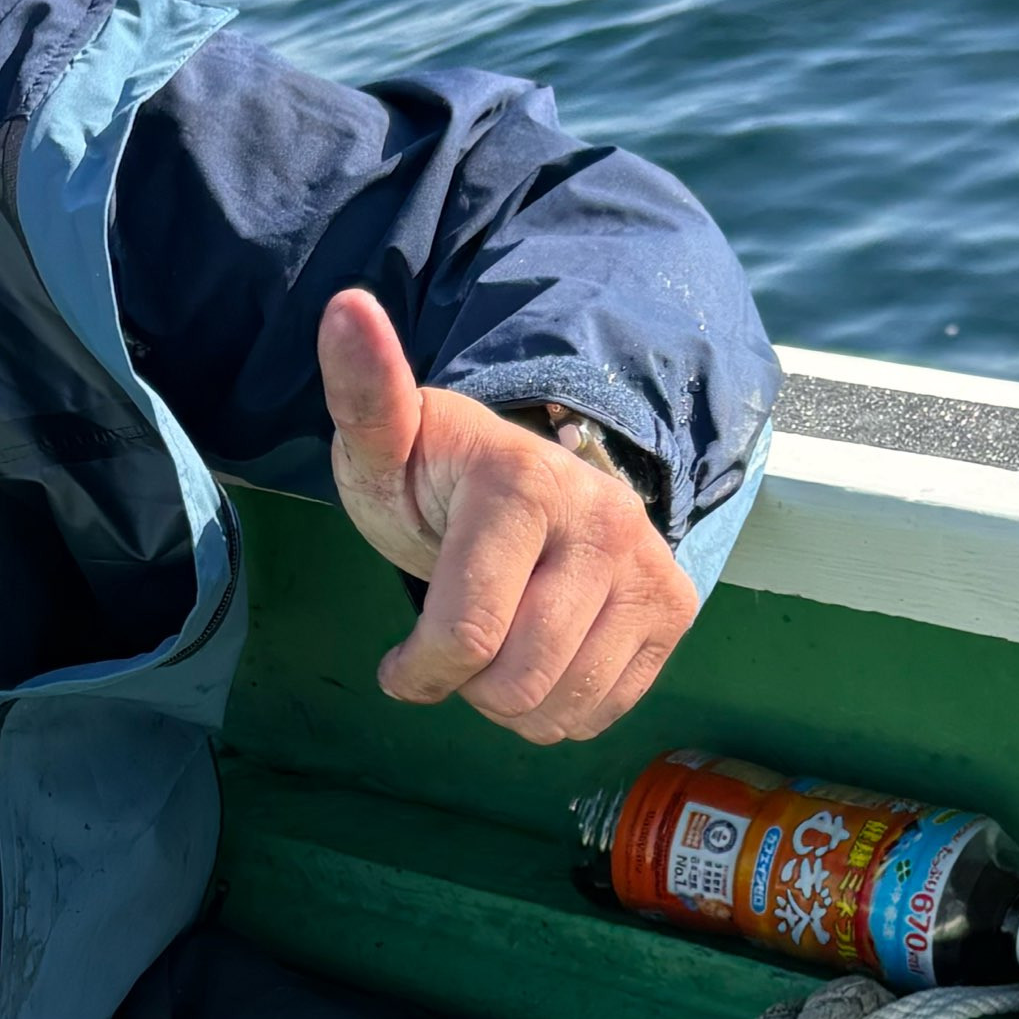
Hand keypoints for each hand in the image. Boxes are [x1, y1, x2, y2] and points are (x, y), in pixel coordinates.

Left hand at [317, 292, 699, 742]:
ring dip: (511, 702)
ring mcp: (648, 566)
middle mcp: (606, 519)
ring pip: (563, 710)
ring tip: (495, 649)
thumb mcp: (384, 444)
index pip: (468, 635)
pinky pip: (605, 712)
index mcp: (525, 482)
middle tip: (454, 646)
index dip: (419, 672)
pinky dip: (559, 707)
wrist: (520, 481)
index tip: (397, 664)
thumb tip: (344, 306)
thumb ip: (364, 396)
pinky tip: (539, 657)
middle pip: (518, 682)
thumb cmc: (434, 476)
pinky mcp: (674, 608)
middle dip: (466, 686)